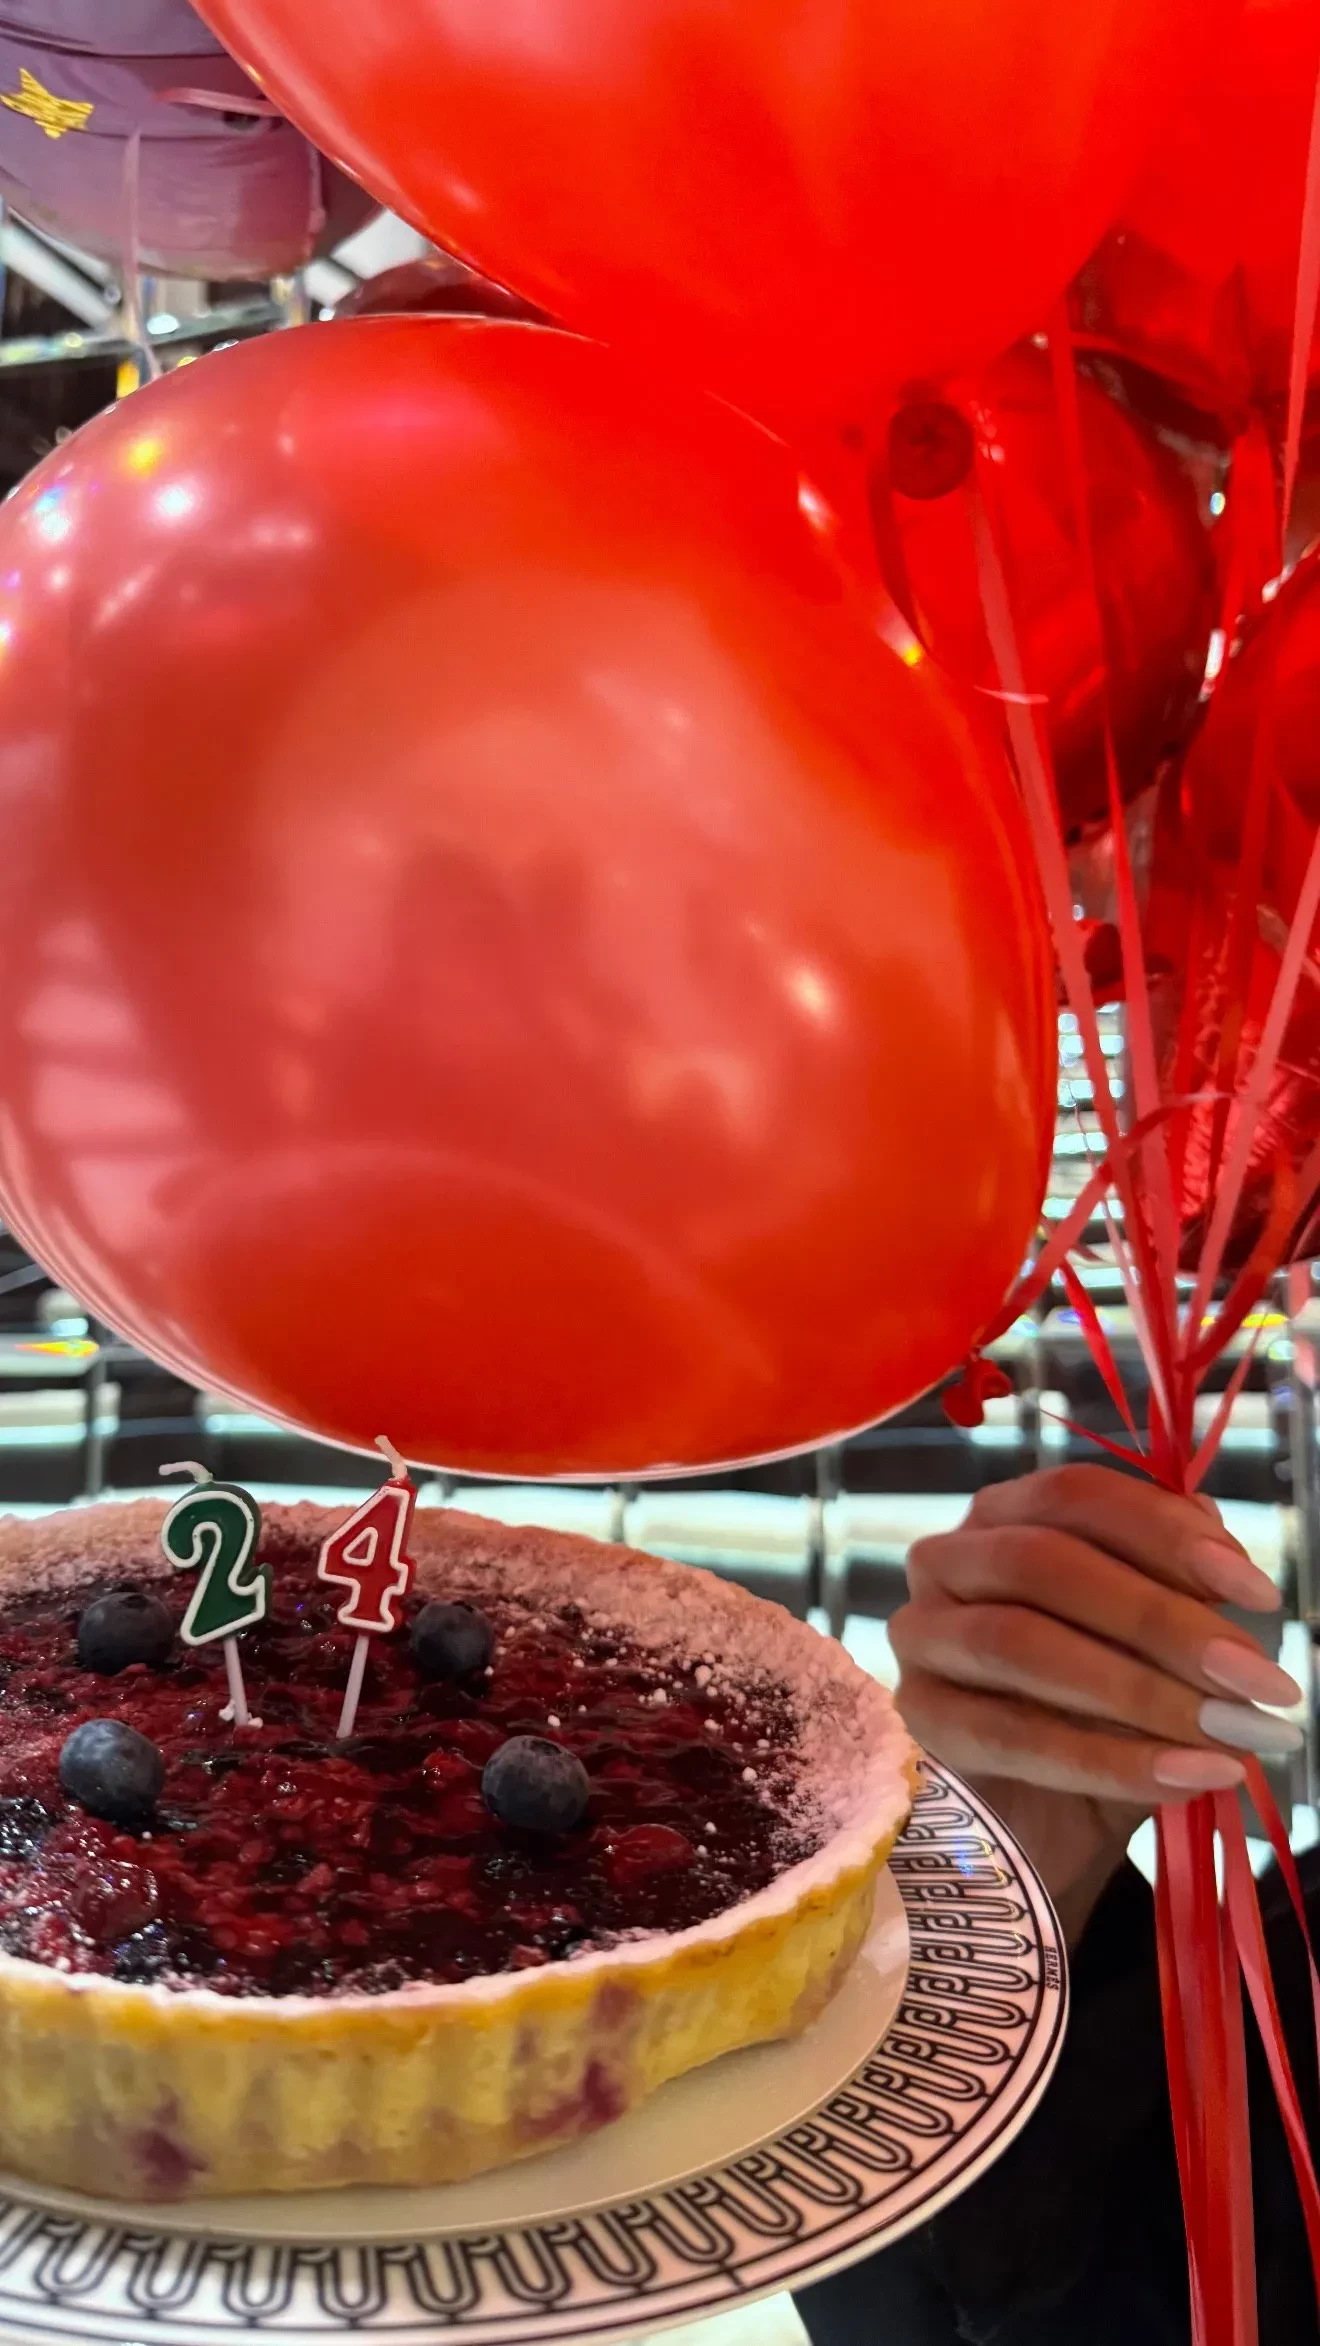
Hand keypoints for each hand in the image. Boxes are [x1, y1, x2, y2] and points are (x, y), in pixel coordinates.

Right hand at [890, 1465, 1301, 1942]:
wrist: (1041, 1824)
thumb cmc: (1098, 1711)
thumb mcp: (1150, 1646)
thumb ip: (1176, 1585)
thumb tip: (1216, 1544)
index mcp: (1005, 1515)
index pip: (1077, 1496)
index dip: (1167, 1533)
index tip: (1257, 1592)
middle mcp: (947, 1560)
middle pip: (1044, 1563)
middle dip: (1161, 1619)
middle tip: (1258, 1679)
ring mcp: (920, 1638)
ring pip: (1018, 1642)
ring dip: (1139, 1690)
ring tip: (1232, 1734)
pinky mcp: (918, 1720)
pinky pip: (1009, 1734)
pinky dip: (1108, 1760)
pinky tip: (1188, 1776)